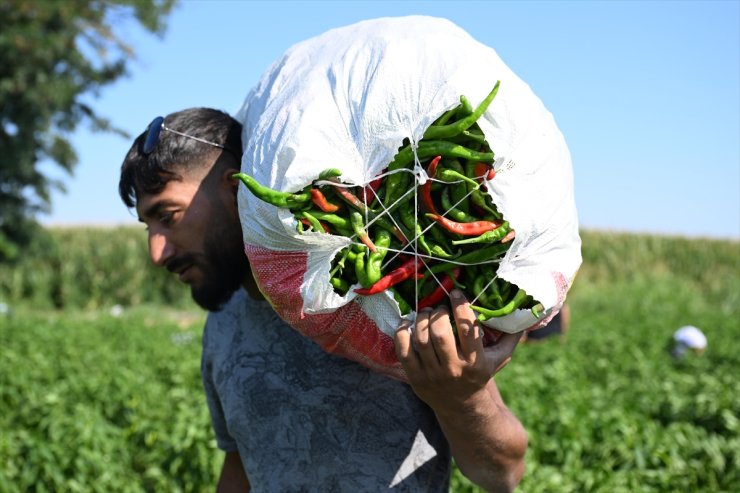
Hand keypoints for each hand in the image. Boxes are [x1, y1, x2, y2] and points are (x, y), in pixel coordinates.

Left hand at [394, 289, 521, 407]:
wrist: (461, 408)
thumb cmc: (480, 374)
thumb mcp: (499, 358)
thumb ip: (510, 336)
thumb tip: (527, 312)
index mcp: (476, 362)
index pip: (468, 330)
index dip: (460, 307)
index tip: (456, 293)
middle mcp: (453, 369)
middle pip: (440, 334)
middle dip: (438, 313)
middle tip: (440, 307)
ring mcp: (432, 375)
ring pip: (421, 339)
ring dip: (421, 319)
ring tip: (426, 313)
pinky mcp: (415, 378)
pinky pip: (403, 351)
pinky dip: (402, 332)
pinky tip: (408, 323)